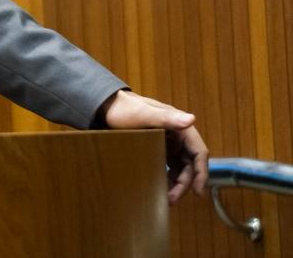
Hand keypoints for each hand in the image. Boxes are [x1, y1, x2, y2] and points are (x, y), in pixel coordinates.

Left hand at [98, 89, 207, 203]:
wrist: (105, 108)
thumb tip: (192, 119)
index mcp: (180, 126)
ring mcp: (169, 143)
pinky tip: (161, 189)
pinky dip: (168, 179)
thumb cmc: (124, 108)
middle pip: (190, 164)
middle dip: (184, 183)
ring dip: (176, 184)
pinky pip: (169, 167)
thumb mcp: (142, 113)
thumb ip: (165, 117)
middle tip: (172, 199)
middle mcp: (178, 135)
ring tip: (166, 199)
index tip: (198, 192)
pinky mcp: (159, 149)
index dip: (202, 173)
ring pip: (180, 168)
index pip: (199, 152)